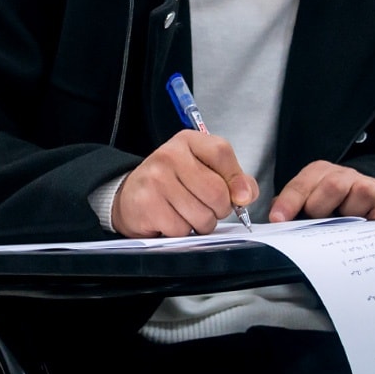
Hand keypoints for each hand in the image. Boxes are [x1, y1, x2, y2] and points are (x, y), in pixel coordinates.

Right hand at [109, 129, 257, 236]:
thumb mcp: (203, 170)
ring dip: (200, 224)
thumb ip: (232, 179)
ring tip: (185, 213)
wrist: (129, 196)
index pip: (221, 153)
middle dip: (218, 209)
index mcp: (187, 141)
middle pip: (217, 192)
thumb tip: (245, 195)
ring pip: (202, 216)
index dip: (236, 179)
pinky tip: (170, 220)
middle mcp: (169, 155)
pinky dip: (181, 232)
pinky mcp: (147, 204)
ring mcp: (156, 179)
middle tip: (204, 206)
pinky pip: (182, 229)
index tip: (238, 195)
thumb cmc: (171, 184)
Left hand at [268, 161, 374, 221]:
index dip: (289, 203)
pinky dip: (369, 224)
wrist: (360, 199)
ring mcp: (367, 186)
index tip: (278, 219)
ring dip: (349, 213)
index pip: (301, 185)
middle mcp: (344, 175)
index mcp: (319, 172)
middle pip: (333, 185)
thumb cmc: (326, 205)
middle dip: (321, 208)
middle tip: (317, 221)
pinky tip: (358, 230)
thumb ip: (288, 209)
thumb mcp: (304, 203)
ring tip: (341, 224)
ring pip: (362, 191)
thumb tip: (277, 223)